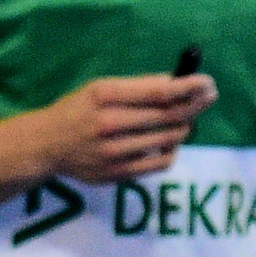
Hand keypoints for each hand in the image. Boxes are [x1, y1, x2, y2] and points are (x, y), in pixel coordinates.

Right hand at [28, 71, 218, 182]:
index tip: (208, 83)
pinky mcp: (115, 175)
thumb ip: (137, 86)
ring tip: (185, 119)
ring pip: (167, 139)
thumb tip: (177, 81)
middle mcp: (108, 124)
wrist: (46, 145)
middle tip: (209, 97)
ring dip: (184, 127)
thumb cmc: (79, 110)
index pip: (158, 92)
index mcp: (104, 96)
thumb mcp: (100, 88)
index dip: (189, 87)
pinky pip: (160, 163)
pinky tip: (170, 141)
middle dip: (195, 105)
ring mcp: (111, 152)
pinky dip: (172, 150)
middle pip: (167, 116)